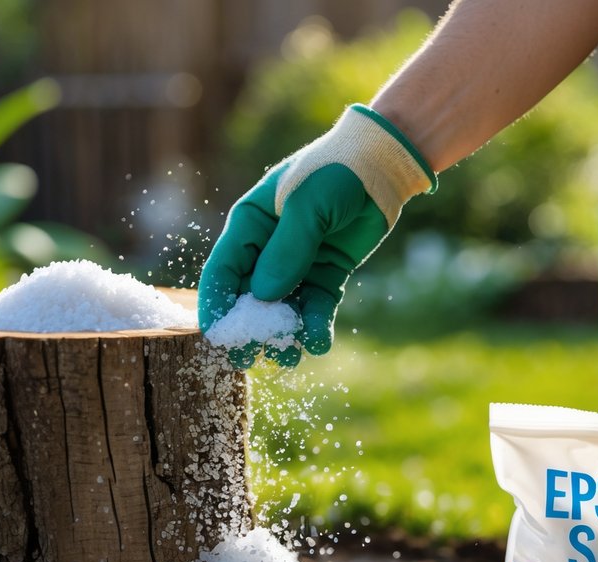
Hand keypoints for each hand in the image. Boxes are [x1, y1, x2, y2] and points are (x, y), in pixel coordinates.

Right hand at [198, 104, 435, 367]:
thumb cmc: (335, 172)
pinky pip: (316, 307)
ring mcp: (297, 264)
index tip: (217, 337)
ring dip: (283, 334)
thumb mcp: (308, 205)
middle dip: (249, 329)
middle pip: (249, 297)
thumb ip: (287, 250)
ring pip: (283, 308)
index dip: (216, 305)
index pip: (222, 271)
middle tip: (248, 359)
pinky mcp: (326, 274)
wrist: (381, 166)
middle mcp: (267, 249)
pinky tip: (317, 344)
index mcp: (250, 225)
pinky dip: (315, 326)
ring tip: (288, 358)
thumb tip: (264, 296)